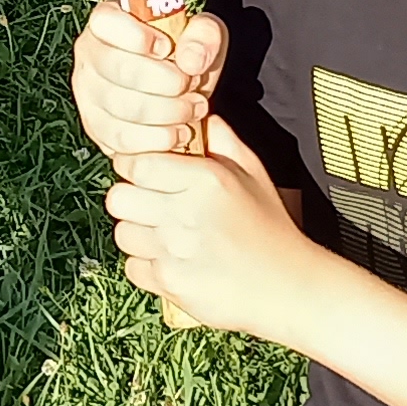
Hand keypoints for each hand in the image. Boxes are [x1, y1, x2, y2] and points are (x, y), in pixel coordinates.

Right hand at [71, 0, 225, 161]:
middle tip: (190, 85)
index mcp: (107, 21)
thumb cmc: (181, 57)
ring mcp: (87, 92)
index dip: (137, 36)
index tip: (166, 48)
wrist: (176, 95)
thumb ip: (204, 35)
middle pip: (120, 69)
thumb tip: (190, 61)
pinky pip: (122, 139)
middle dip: (165, 82)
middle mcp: (89, 53)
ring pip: (122, 107)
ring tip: (192, 109)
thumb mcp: (201, 35)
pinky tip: (178, 131)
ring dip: (167, 112)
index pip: (106, 22)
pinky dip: (157, 139)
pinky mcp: (95, 126)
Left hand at [104, 116, 324, 343]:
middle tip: (152, 205)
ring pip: (124, 234)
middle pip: (119, 199)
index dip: (135, 167)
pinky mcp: (170, 282)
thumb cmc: (270, 230)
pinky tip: (173, 262)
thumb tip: (203, 117)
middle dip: (132, 200)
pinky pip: (134, 267)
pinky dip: (148, 267)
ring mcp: (175, 250)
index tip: (146, 175)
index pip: (137, 164)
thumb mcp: (254, 175)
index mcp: (206, 180)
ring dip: (139, 234)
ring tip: (167, 236)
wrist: (288, 288)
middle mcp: (186, 213)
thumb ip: (223, 142)